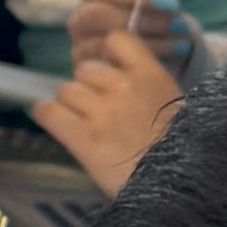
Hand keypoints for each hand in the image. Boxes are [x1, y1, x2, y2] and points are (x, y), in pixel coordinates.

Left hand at [34, 37, 183, 199]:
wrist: (176, 188)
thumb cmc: (179, 150)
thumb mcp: (173, 105)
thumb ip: (145, 84)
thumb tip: (119, 75)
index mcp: (150, 75)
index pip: (116, 38)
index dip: (109, 54)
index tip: (111, 69)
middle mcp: (123, 87)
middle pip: (86, 70)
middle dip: (90, 88)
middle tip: (101, 111)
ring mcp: (100, 112)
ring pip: (66, 90)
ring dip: (71, 105)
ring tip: (85, 124)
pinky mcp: (81, 137)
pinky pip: (48, 111)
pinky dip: (47, 115)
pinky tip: (55, 122)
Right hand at [67, 0, 192, 73]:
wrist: (153, 63)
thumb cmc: (152, 28)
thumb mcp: (158, 10)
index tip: (168, 3)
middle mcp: (82, 18)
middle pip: (100, 13)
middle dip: (141, 19)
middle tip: (176, 25)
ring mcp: (80, 45)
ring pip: (104, 42)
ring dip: (146, 43)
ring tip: (178, 45)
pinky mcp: (86, 70)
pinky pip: (108, 67)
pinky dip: (138, 64)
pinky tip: (163, 62)